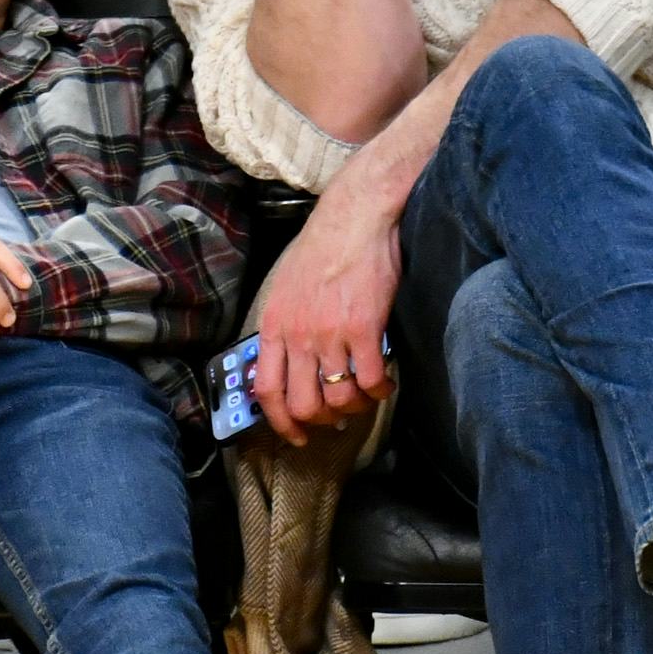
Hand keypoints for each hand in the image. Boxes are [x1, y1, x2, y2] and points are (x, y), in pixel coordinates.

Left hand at [250, 185, 399, 444]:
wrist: (354, 218)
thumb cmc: (323, 248)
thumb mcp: (285, 288)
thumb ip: (283, 327)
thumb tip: (283, 362)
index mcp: (275, 326)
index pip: (267, 391)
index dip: (281, 422)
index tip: (295, 435)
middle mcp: (298, 336)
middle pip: (304, 404)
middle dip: (322, 421)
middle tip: (338, 418)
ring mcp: (330, 334)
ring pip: (340, 398)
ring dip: (356, 407)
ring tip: (366, 397)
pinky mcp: (364, 329)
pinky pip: (371, 380)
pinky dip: (381, 391)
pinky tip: (386, 384)